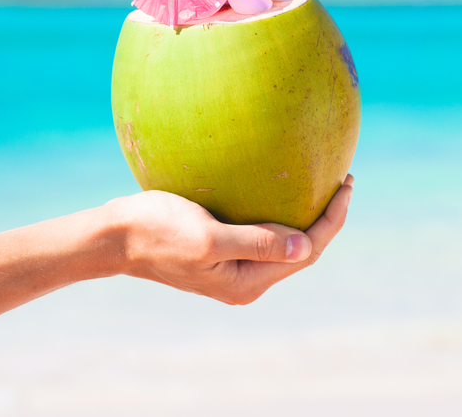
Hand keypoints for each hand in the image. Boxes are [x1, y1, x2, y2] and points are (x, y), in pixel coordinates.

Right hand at [106, 175, 353, 303]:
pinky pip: (265, 233)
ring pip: (286, 242)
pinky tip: (286, 189)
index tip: (346, 183)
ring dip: (308, 215)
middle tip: (343, 179)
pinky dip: (282, 213)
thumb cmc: (157, 230)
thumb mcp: (208, 237)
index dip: (333, 218)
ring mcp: (235, 267)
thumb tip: (305, 245)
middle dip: (328, 216)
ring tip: (324, 183)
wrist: (114, 236)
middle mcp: (247, 280)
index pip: (308, 250)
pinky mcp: (224, 251)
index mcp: (248, 282)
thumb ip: (257, 242)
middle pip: (304, 249)